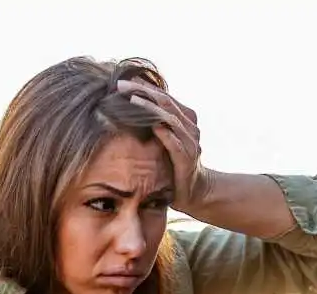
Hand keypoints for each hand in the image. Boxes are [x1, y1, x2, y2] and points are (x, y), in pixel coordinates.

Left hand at [116, 79, 208, 210]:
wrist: (196, 191)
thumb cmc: (175, 164)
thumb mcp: (165, 140)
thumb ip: (154, 124)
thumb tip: (128, 110)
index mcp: (184, 118)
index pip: (162, 96)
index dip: (143, 86)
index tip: (121, 80)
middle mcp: (189, 126)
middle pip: (165, 102)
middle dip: (142, 91)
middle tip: (120, 84)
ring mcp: (190, 142)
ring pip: (170, 118)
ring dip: (151, 108)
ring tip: (132, 99)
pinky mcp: (188, 159)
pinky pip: (176, 143)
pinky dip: (165, 134)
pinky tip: (154, 126)